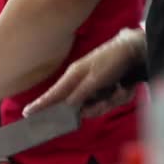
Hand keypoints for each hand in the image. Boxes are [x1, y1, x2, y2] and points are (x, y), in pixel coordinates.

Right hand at [23, 28, 145, 117]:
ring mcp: (95, 86)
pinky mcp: (107, 89)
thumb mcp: (95, 78)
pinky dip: (119, 96)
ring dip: (111, 101)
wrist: (136, 50)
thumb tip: (67, 106)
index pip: (52, 94)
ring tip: (120, 89)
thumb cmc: (113, 60)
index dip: (40, 104)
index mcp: (73, 77)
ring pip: (97, 106)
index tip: (27, 112)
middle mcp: (82, 83)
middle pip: (80, 107)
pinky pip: (109, 102)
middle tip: (108, 99)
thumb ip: (80, 94)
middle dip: (96, 107)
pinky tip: (124, 87)